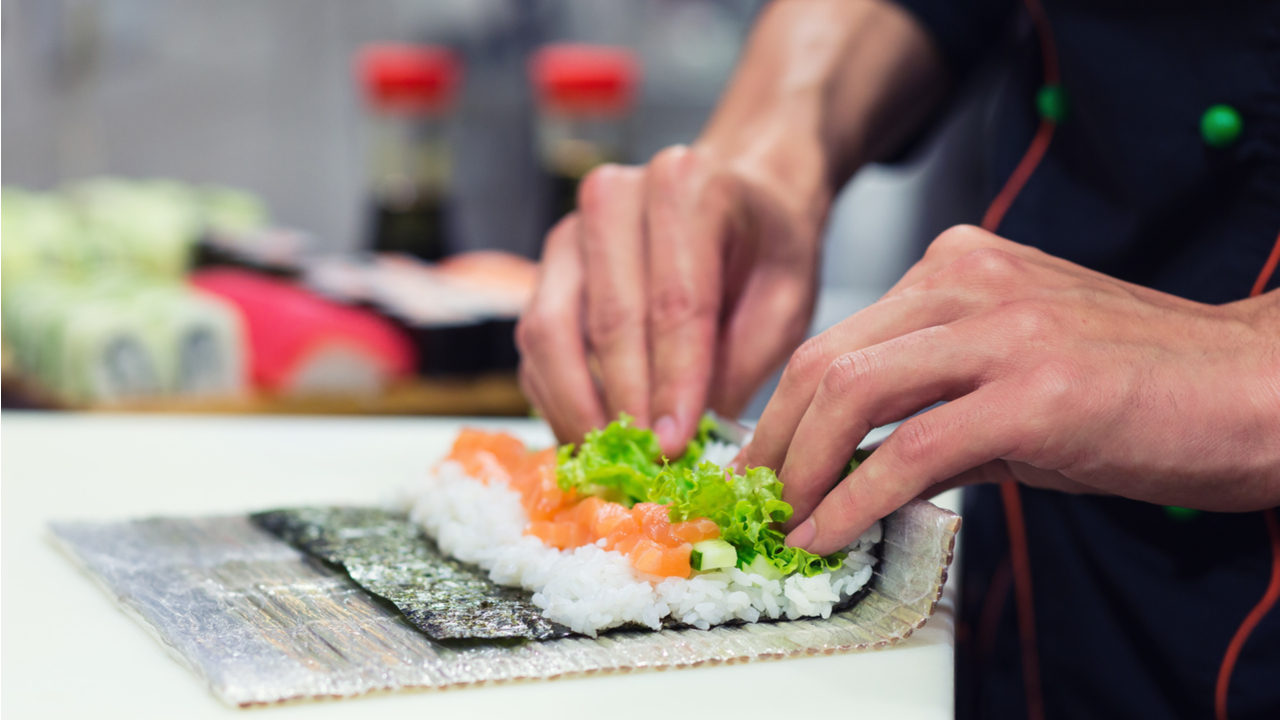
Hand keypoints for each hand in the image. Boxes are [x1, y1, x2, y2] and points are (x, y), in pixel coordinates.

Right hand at [517, 146, 825, 454]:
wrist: (740, 197)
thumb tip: (689, 440)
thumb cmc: (767, 249)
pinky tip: (590, 436)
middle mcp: (615, 197)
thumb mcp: (786, 299)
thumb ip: (742, 360)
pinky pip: (535, 345)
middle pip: (608, 318)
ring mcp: (570, 233)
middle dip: (626, 403)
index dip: (674, 382)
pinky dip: (557, 397)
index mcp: (687, 186)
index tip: (675, 445)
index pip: (675, 302)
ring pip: (549, 330)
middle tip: (644, 464)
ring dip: (577, 406)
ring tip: (611, 460)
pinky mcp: (546, 270)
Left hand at [742, 225, 1279, 554]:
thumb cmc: (1142, 385)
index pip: (838, 338)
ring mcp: (1000, 332)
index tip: (768, 463)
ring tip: (788, 521)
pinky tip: (834, 532)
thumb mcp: (1015, 375)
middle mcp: (968, 282)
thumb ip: (935, 407)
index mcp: (959, 267)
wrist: (1254, 388)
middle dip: (774, 441)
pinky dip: (856, 499)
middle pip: (824, 360)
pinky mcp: (1033, 392)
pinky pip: (911, 448)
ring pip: (850, 392)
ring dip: (801, 469)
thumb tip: (860, 469)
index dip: (785, 411)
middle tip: (759, 499)